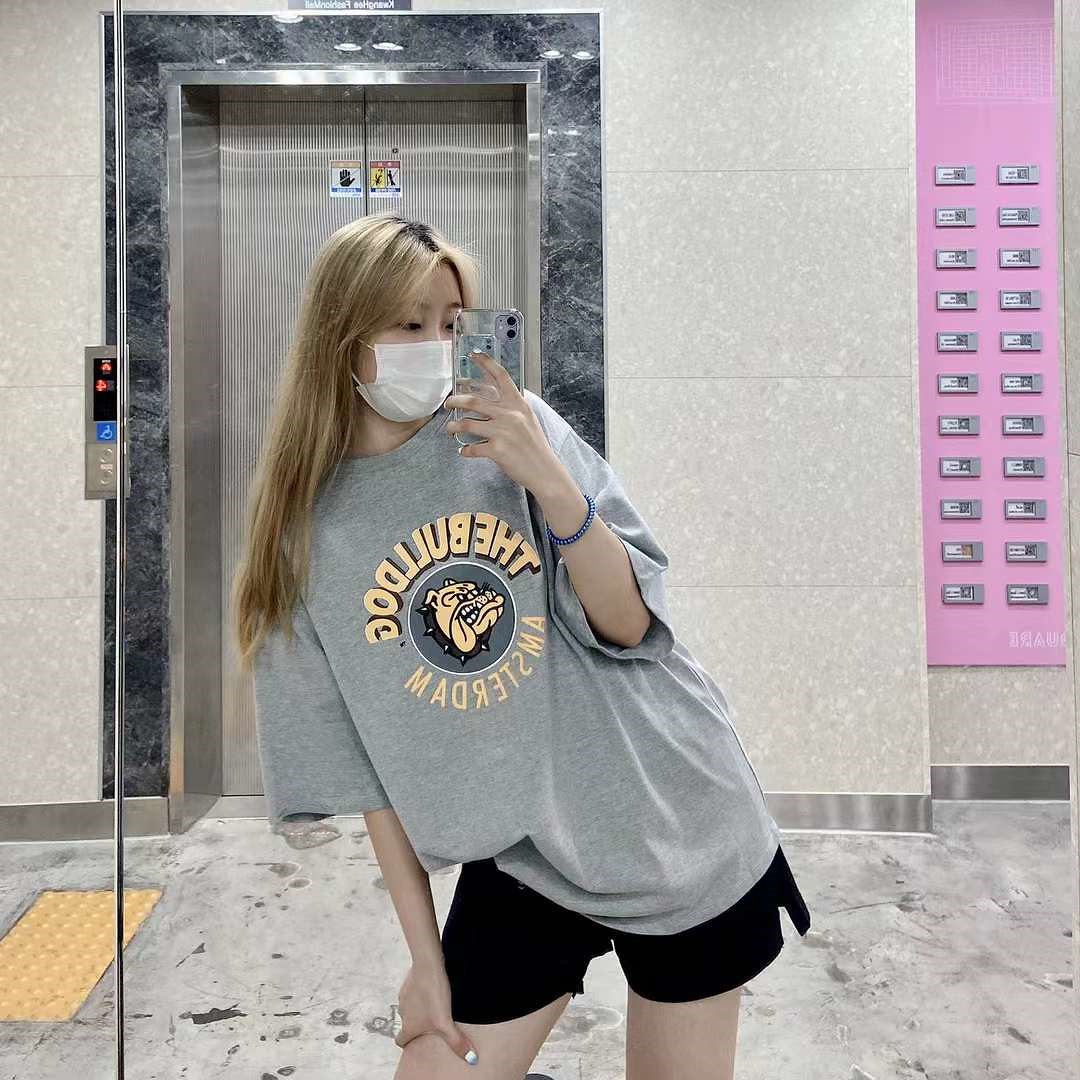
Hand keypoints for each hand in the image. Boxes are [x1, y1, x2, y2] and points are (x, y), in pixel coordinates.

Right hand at [394, 961, 479, 1065]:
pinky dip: (421, 993)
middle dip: (417, 1025)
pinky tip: (433, 989)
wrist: (427, 965)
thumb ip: (456, 1042)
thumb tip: (471, 1060)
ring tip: (435, 1005)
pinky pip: (413, 992)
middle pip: (407, 1023)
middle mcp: (402, 1013)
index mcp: (408, 1026)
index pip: (401, 1041)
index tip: (416, 1043)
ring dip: (419, 1008)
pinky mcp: (409, 982)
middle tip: (432, 1024)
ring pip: (410, 1007)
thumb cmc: (433, 996)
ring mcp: (404, 996)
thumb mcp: (446, 1023)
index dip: (408, 1043)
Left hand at [443, 350, 566, 496]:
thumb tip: (492, 402)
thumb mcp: (528, 420)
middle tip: (449, 403)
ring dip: (454, 426)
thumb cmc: (536, 447)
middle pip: (474, 401)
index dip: (486, 363)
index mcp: (518, 405)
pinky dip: (464, 451)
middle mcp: (509, 415)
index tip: (474, 354)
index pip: (501, 377)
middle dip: (455, 401)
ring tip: (450, 429)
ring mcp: (502, 432)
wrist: (545, 471)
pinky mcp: (496, 450)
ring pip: (467, 424)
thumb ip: (512, 409)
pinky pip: (471, 448)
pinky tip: (464, 451)